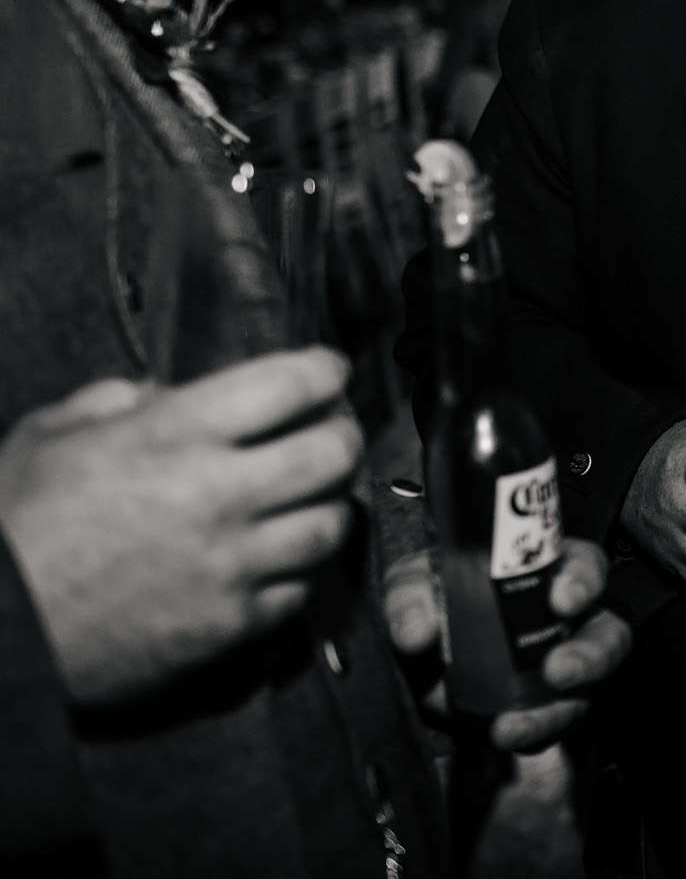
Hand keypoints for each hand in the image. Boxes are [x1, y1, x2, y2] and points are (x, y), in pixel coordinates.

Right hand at [0, 350, 361, 706]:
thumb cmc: (12, 526)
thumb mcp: (49, 438)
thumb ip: (116, 401)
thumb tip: (167, 393)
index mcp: (173, 435)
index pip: (290, 383)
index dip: (323, 370)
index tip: (327, 371)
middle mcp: (216, 494)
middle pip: (334, 452)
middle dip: (343, 434)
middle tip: (331, 433)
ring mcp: (231, 564)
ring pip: (332, 525)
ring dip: (330, 504)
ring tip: (311, 498)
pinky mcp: (231, 625)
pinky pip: (301, 589)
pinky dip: (300, 569)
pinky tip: (278, 557)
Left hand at [383, 540, 630, 751]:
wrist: (418, 664)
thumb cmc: (431, 605)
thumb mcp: (413, 588)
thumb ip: (410, 599)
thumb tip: (416, 633)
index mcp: (547, 575)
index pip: (586, 567)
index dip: (584, 580)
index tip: (561, 600)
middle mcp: (567, 624)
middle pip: (608, 635)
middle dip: (591, 655)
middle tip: (558, 671)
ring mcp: (562, 673)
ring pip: (587, 691)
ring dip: (557, 710)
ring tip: (513, 726)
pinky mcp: (545, 714)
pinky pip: (553, 728)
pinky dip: (529, 735)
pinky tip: (503, 736)